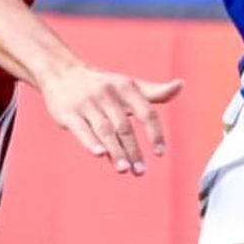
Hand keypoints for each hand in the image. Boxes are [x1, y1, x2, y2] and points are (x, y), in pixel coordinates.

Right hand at [39, 61, 182, 175]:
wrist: (62, 71)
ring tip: (124, 169)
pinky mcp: (68, 113)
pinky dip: (90, 142)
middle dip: (133, 151)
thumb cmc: (103, 84)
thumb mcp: (128, 85)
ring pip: (105, 131)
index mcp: (125, 87)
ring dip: (116, 151)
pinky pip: (81, 129)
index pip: (146, 112)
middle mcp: (107, 94)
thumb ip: (155, 92)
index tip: (160, 153)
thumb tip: (180, 85)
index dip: (155, 133)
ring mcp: (87, 103)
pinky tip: (99, 154)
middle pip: (124, 127)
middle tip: (140, 171)